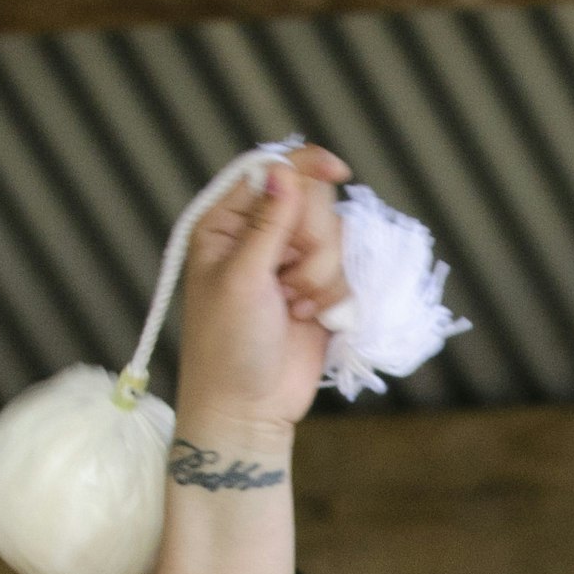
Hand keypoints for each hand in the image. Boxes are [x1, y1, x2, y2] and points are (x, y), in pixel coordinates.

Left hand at [174, 141, 350, 436]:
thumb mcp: (242, 278)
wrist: (249, 407)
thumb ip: (268, 223)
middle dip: (311, 243)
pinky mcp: (318, 289)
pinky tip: (308, 319)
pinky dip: (333, 296)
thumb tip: (284, 169)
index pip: (272, 172)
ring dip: (320, 277)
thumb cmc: (227, 345)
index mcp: (227, 223)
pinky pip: (346, 271)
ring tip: (292, 308)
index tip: (337, 171)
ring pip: (335, 239)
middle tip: (286, 282)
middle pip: (314, 202)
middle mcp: (260, 236)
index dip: (305, 166)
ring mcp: (291, 263)